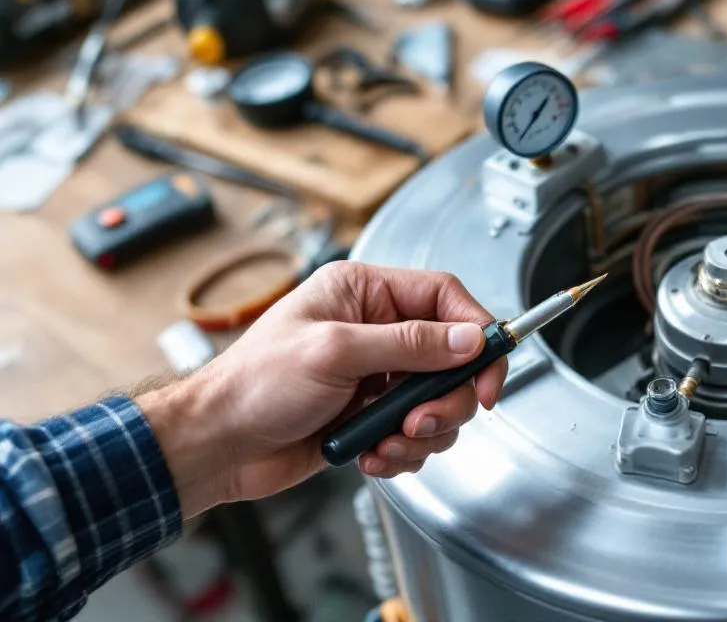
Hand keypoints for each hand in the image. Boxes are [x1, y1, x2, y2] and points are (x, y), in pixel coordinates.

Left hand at [137, 261, 507, 517]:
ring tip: (386, 441)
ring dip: (423, 431)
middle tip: (423, 420)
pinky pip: (416, 435)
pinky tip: (369, 453)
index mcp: (364, 293)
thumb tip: (468, 338)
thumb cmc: (253, 386)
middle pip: (452, 358)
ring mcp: (376, 377)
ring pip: (439, 402)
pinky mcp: (371, 417)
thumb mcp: (335, 353)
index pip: (446, 298)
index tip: (489, 372)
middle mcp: (376, 331)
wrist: (217, 446)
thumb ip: (409, 344)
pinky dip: (402, 452)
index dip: (477, 332)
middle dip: (446, 398)